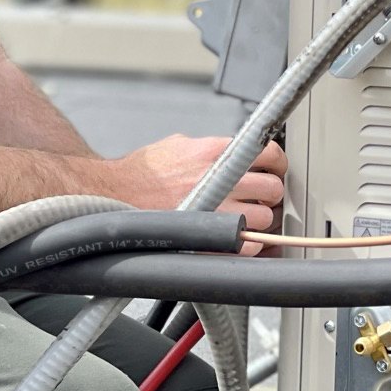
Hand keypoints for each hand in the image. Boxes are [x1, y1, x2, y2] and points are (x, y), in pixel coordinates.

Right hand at [110, 134, 285, 240]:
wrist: (113, 195)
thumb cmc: (142, 173)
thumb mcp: (179, 145)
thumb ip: (212, 148)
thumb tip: (237, 151)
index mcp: (214, 152)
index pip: (269, 154)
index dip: (277, 163)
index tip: (275, 169)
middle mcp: (219, 179)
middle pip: (273, 188)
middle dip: (271, 192)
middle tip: (263, 196)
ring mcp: (214, 210)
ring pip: (266, 218)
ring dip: (262, 220)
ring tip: (249, 218)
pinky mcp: (205, 238)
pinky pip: (247, 245)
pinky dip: (250, 244)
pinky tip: (240, 237)